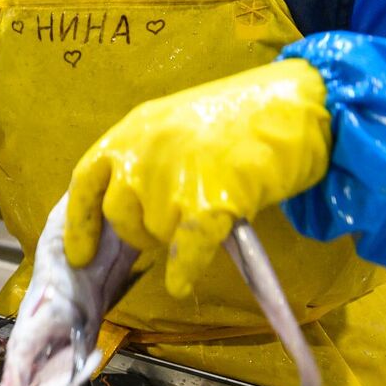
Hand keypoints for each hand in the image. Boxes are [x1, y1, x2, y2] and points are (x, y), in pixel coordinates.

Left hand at [64, 59, 331, 296]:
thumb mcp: (178, 126)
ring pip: (155, 233)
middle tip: (170, 228)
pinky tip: (183, 282)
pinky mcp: (211, 201)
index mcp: (134, 129)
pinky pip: (186, 250)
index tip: (79, 254)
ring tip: (204, 219)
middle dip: (140, 231)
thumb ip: (147, 159)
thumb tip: (130, 209)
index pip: (86, 181)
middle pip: (121, 215)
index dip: (80, 223)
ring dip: (171, 240)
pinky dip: (183, 270)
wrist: (305, 103)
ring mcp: (174, 176)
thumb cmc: (247, 116)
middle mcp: (144, 151)